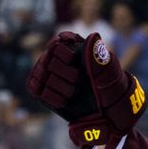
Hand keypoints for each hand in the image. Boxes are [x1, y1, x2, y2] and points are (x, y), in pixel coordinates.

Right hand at [26, 31, 146, 147]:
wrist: (106, 112)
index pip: (57, 44)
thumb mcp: (109, 72)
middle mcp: (56, 58)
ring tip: (75, 91)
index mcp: (73, 47)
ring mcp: (46, 73)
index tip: (77, 63)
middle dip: (68, 75)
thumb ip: (98, 54)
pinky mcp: (40, 89)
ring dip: (63, 88)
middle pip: (49, 61)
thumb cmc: (109, 89)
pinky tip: (66, 99)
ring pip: (43, 76)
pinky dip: (55, 98)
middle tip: (80, 81)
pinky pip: (38, 91)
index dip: (67, 56)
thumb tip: (93, 36)